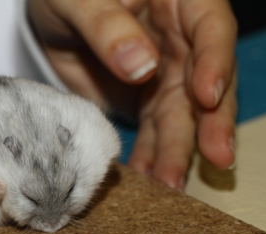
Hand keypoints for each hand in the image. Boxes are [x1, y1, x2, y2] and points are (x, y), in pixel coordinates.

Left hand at [28, 0, 236, 188]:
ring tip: (171, 184)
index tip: (206, 96)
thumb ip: (107, 25)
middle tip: (216, 156)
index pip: (209, 28)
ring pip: (181, 117)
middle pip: (206, 82)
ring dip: (178, 151)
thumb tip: (141, 65)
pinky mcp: (145, 103)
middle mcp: (181, 42)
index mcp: (178, 2)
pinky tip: (148, 180)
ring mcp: (165, 77)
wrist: (49, 22)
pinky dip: (151, 157)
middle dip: (211, 121)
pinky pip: (153, 134)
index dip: (215, 62)